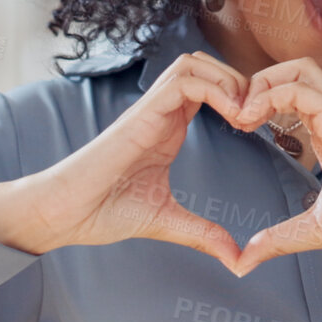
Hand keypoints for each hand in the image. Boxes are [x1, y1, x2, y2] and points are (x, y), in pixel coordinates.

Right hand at [0, 51, 250, 266]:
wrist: (64, 212)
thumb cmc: (103, 211)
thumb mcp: (167, 221)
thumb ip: (202, 234)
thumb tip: (236, 259)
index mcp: (168, 128)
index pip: (208, 88)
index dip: (238, 97)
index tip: (257, 127)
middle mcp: (161, 112)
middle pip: (204, 64)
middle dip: (238, 80)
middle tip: (257, 115)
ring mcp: (150, 109)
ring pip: (193, 63)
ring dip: (227, 80)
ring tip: (245, 114)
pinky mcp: (141, 114)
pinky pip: (183, 82)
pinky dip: (214, 89)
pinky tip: (232, 116)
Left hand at [226, 57, 321, 277]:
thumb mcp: (312, 230)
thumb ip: (277, 240)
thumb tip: (244, 261)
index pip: (291, 93)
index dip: (259, 101)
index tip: (236, 126)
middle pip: (294, 69)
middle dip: (258, 82)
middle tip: (235, 114)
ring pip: (300, 69)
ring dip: (264, 83)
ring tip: (243, 114)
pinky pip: (303, 91)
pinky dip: (271, 97)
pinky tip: (253, 120)